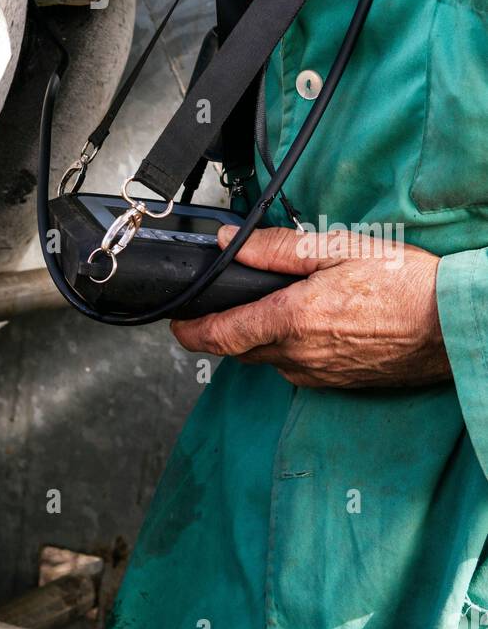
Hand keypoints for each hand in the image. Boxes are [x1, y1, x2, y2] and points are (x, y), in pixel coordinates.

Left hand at [170, 224, 451, 388]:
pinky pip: (298, 368)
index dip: (190, 332)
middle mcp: (301, 356)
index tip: (176, 323)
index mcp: (293, 320)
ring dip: (260, 337)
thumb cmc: (405, 283)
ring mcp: (321, 376)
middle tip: (224, 302)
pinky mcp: (339, 384)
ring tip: (275, 304)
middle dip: (224, 330)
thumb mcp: (337, 248)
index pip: (221, 336)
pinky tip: (311, 324)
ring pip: (269, 359)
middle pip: (240, 350)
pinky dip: (290, 348)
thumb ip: (276, 248)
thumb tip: (230, 244)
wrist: (452, 325)